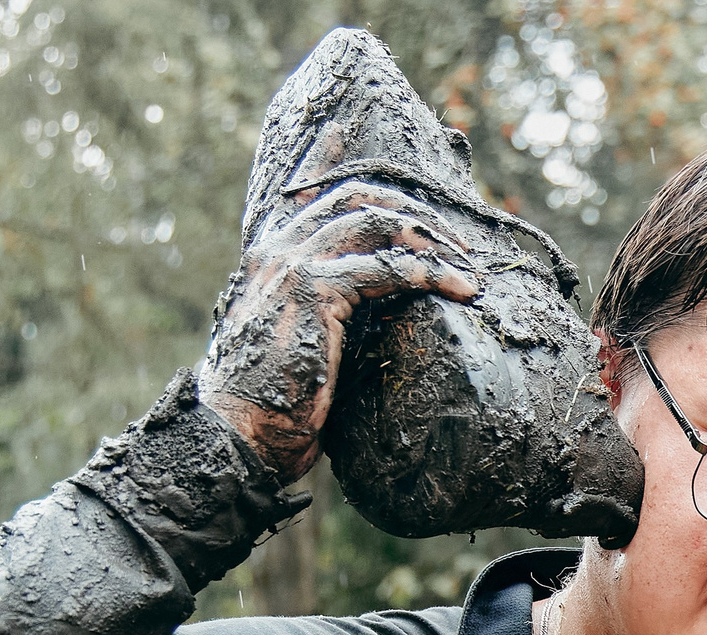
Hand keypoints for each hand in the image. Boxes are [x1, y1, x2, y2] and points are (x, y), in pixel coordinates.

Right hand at [198, 180, 481, 481]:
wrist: (237, 435)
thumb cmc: (268, 407)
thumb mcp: (294, 345)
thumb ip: (317, 313)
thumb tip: (362, 316)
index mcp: (268, 258)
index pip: (300, 191)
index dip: (323, 156)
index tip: (343, 128)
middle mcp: (278, 250)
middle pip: (356, 196)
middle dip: (416, 212)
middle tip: (458, 243)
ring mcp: (294, 265)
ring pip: (377, 221)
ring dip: (433, 240)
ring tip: (469, 270)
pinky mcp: (316, 291)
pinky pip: (388, 268)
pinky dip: (432, 274)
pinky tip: (459, 289)